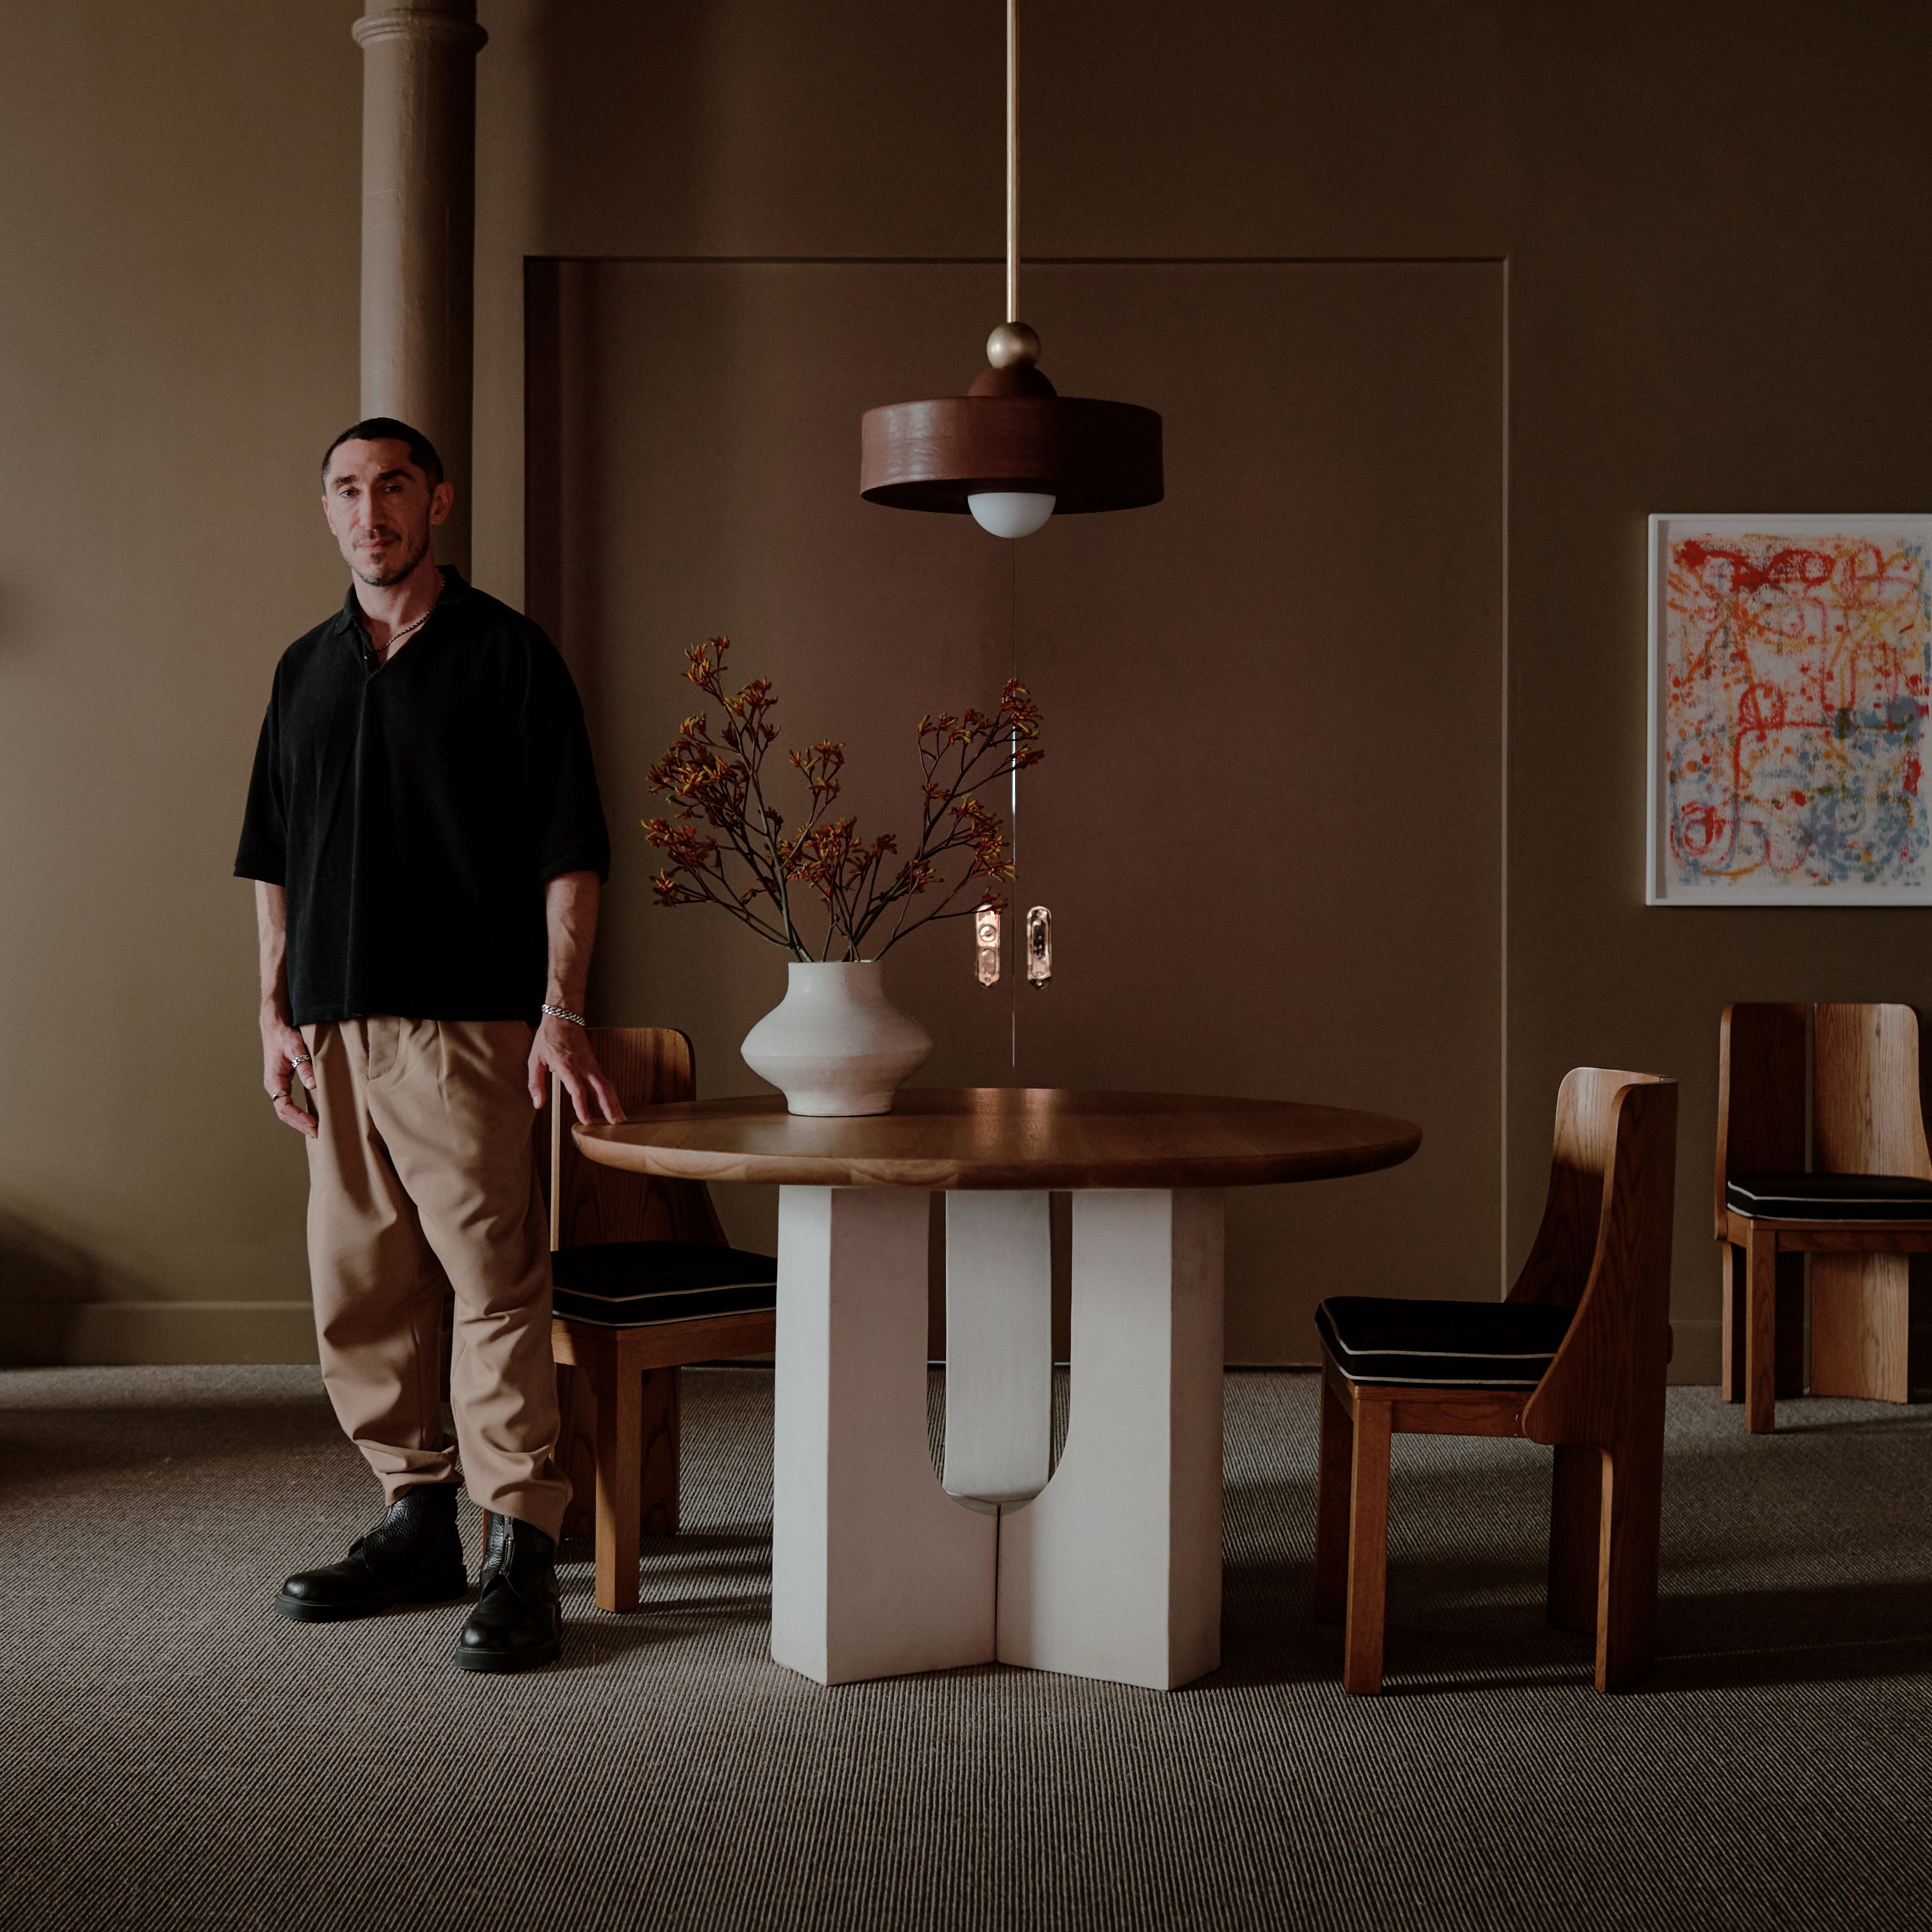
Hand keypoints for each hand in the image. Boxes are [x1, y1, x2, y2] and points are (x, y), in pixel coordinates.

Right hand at [261, 1006, 317, 1139]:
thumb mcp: (295, 1048)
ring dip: (298, 1120)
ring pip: (286, 1109)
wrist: (275, 1026)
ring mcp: (278, 1085)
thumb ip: (304, 1066)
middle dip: (299, 1124)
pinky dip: (298, 1112)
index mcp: (274, 1081)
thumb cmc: (284, 1035)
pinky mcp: (283, 1082)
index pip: (284, 1106)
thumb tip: (313, 1084)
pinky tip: (309, 1116)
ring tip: (313, 1130)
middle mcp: (274, 1086)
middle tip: (316, 1133)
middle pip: (284, 1112)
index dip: (298, 1117)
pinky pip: (288, 1102)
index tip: (313, 1124)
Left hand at [528, 1015, 622, 1123]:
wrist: (563, 1018)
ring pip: (606, 1085)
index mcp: (567, 1065)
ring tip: (620, 1118)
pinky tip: (614, 1104)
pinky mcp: (594, 1063)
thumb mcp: (535, 1060)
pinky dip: (611, 1094)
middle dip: (608, 1107)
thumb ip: (536, 1083)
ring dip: (614, 1102)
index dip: (582, 1106)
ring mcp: (591, 1064)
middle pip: (600, 1089)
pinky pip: (605, 1080)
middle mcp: (583, 1066)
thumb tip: (538, 1103)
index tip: (586, 1119)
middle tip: (615, 1123)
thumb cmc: (548, 1037)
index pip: (578, 1089)